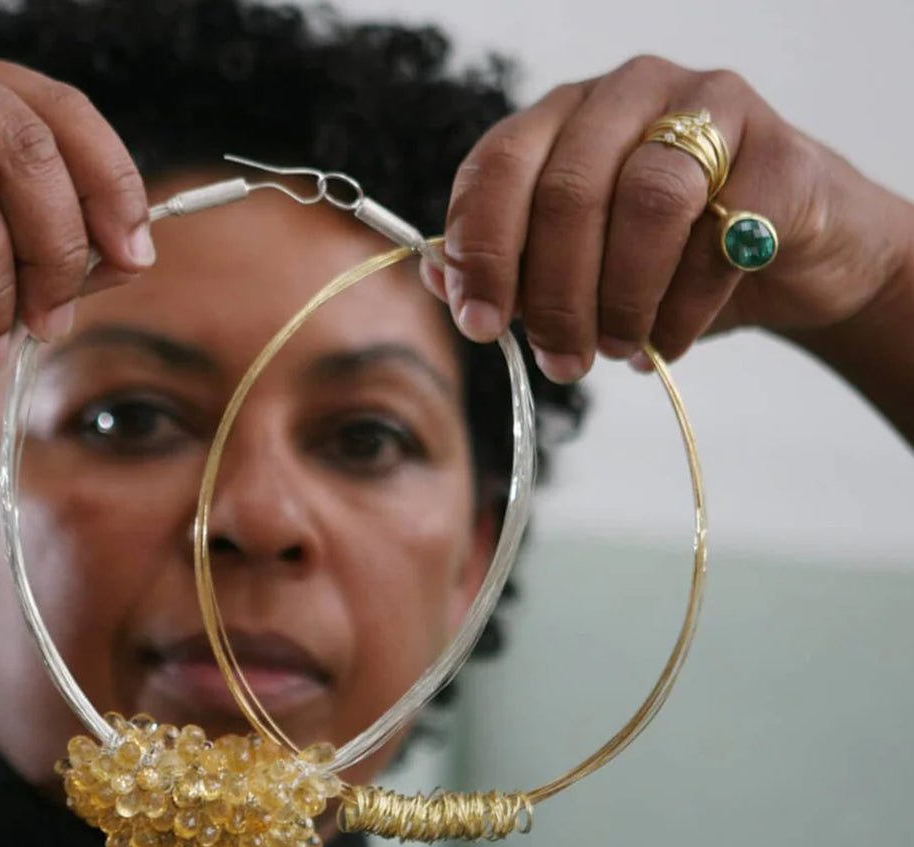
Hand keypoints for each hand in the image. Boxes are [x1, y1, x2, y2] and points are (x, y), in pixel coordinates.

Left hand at [430, 55, 913, 383]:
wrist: (794, 256)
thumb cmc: (666, 259)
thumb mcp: (577, 267)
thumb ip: (510, 267)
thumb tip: (441, 283)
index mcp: (561, 116)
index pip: (496, 167)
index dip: (481, 251)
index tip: (479, 325)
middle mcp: (625, 94)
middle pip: (567, 191)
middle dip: (555, 296)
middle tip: (561, 363)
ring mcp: (707, 108)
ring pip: (645, 202)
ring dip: (623, 299)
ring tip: (619, 350)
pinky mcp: (779, 149)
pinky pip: (721, 234)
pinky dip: (684, 307)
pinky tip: (670, 342)